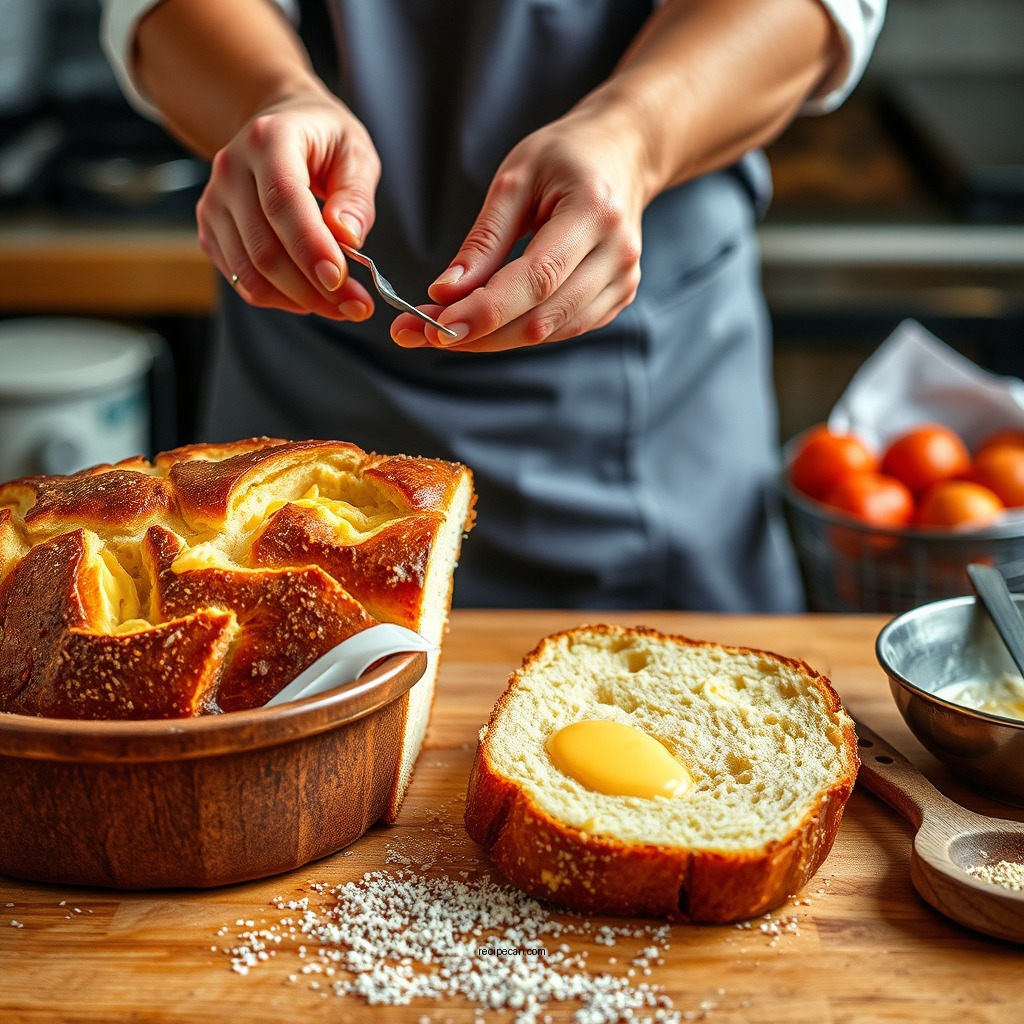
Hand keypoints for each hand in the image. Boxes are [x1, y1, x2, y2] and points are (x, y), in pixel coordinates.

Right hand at [196, 89, 380, 320]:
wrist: (279, 123)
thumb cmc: (323, 139)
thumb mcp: (355, 153)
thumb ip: (356, 196)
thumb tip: (348, 238)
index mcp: (268, 139)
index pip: (282, 202)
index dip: (310, 247)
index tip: (340, 280)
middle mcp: (231, 170)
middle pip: (264, 248)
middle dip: (314, 288)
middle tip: (356, 307)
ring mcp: (214, 202)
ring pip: (251, 273)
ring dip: (299, 300)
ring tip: (340, 305)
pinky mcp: (210, 229)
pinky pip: (242, 280)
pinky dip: (279, 298)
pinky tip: (310, 294)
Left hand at [391, 101, 647, 351]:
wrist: (624, 153)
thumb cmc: (565, 156)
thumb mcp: (515, 178)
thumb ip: (483, 241)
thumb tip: (445, 294)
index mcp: (594, 214)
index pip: (536, 279)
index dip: (485, 311)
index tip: (434, 327)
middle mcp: (617, 255)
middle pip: (541, 319)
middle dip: (477, 334)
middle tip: (419, 333)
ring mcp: (623, 281)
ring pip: (548, 333)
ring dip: (491, 339)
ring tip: (442, 329)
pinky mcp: (618, 298)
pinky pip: (561, 329)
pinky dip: (517, 331)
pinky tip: (485, 322)